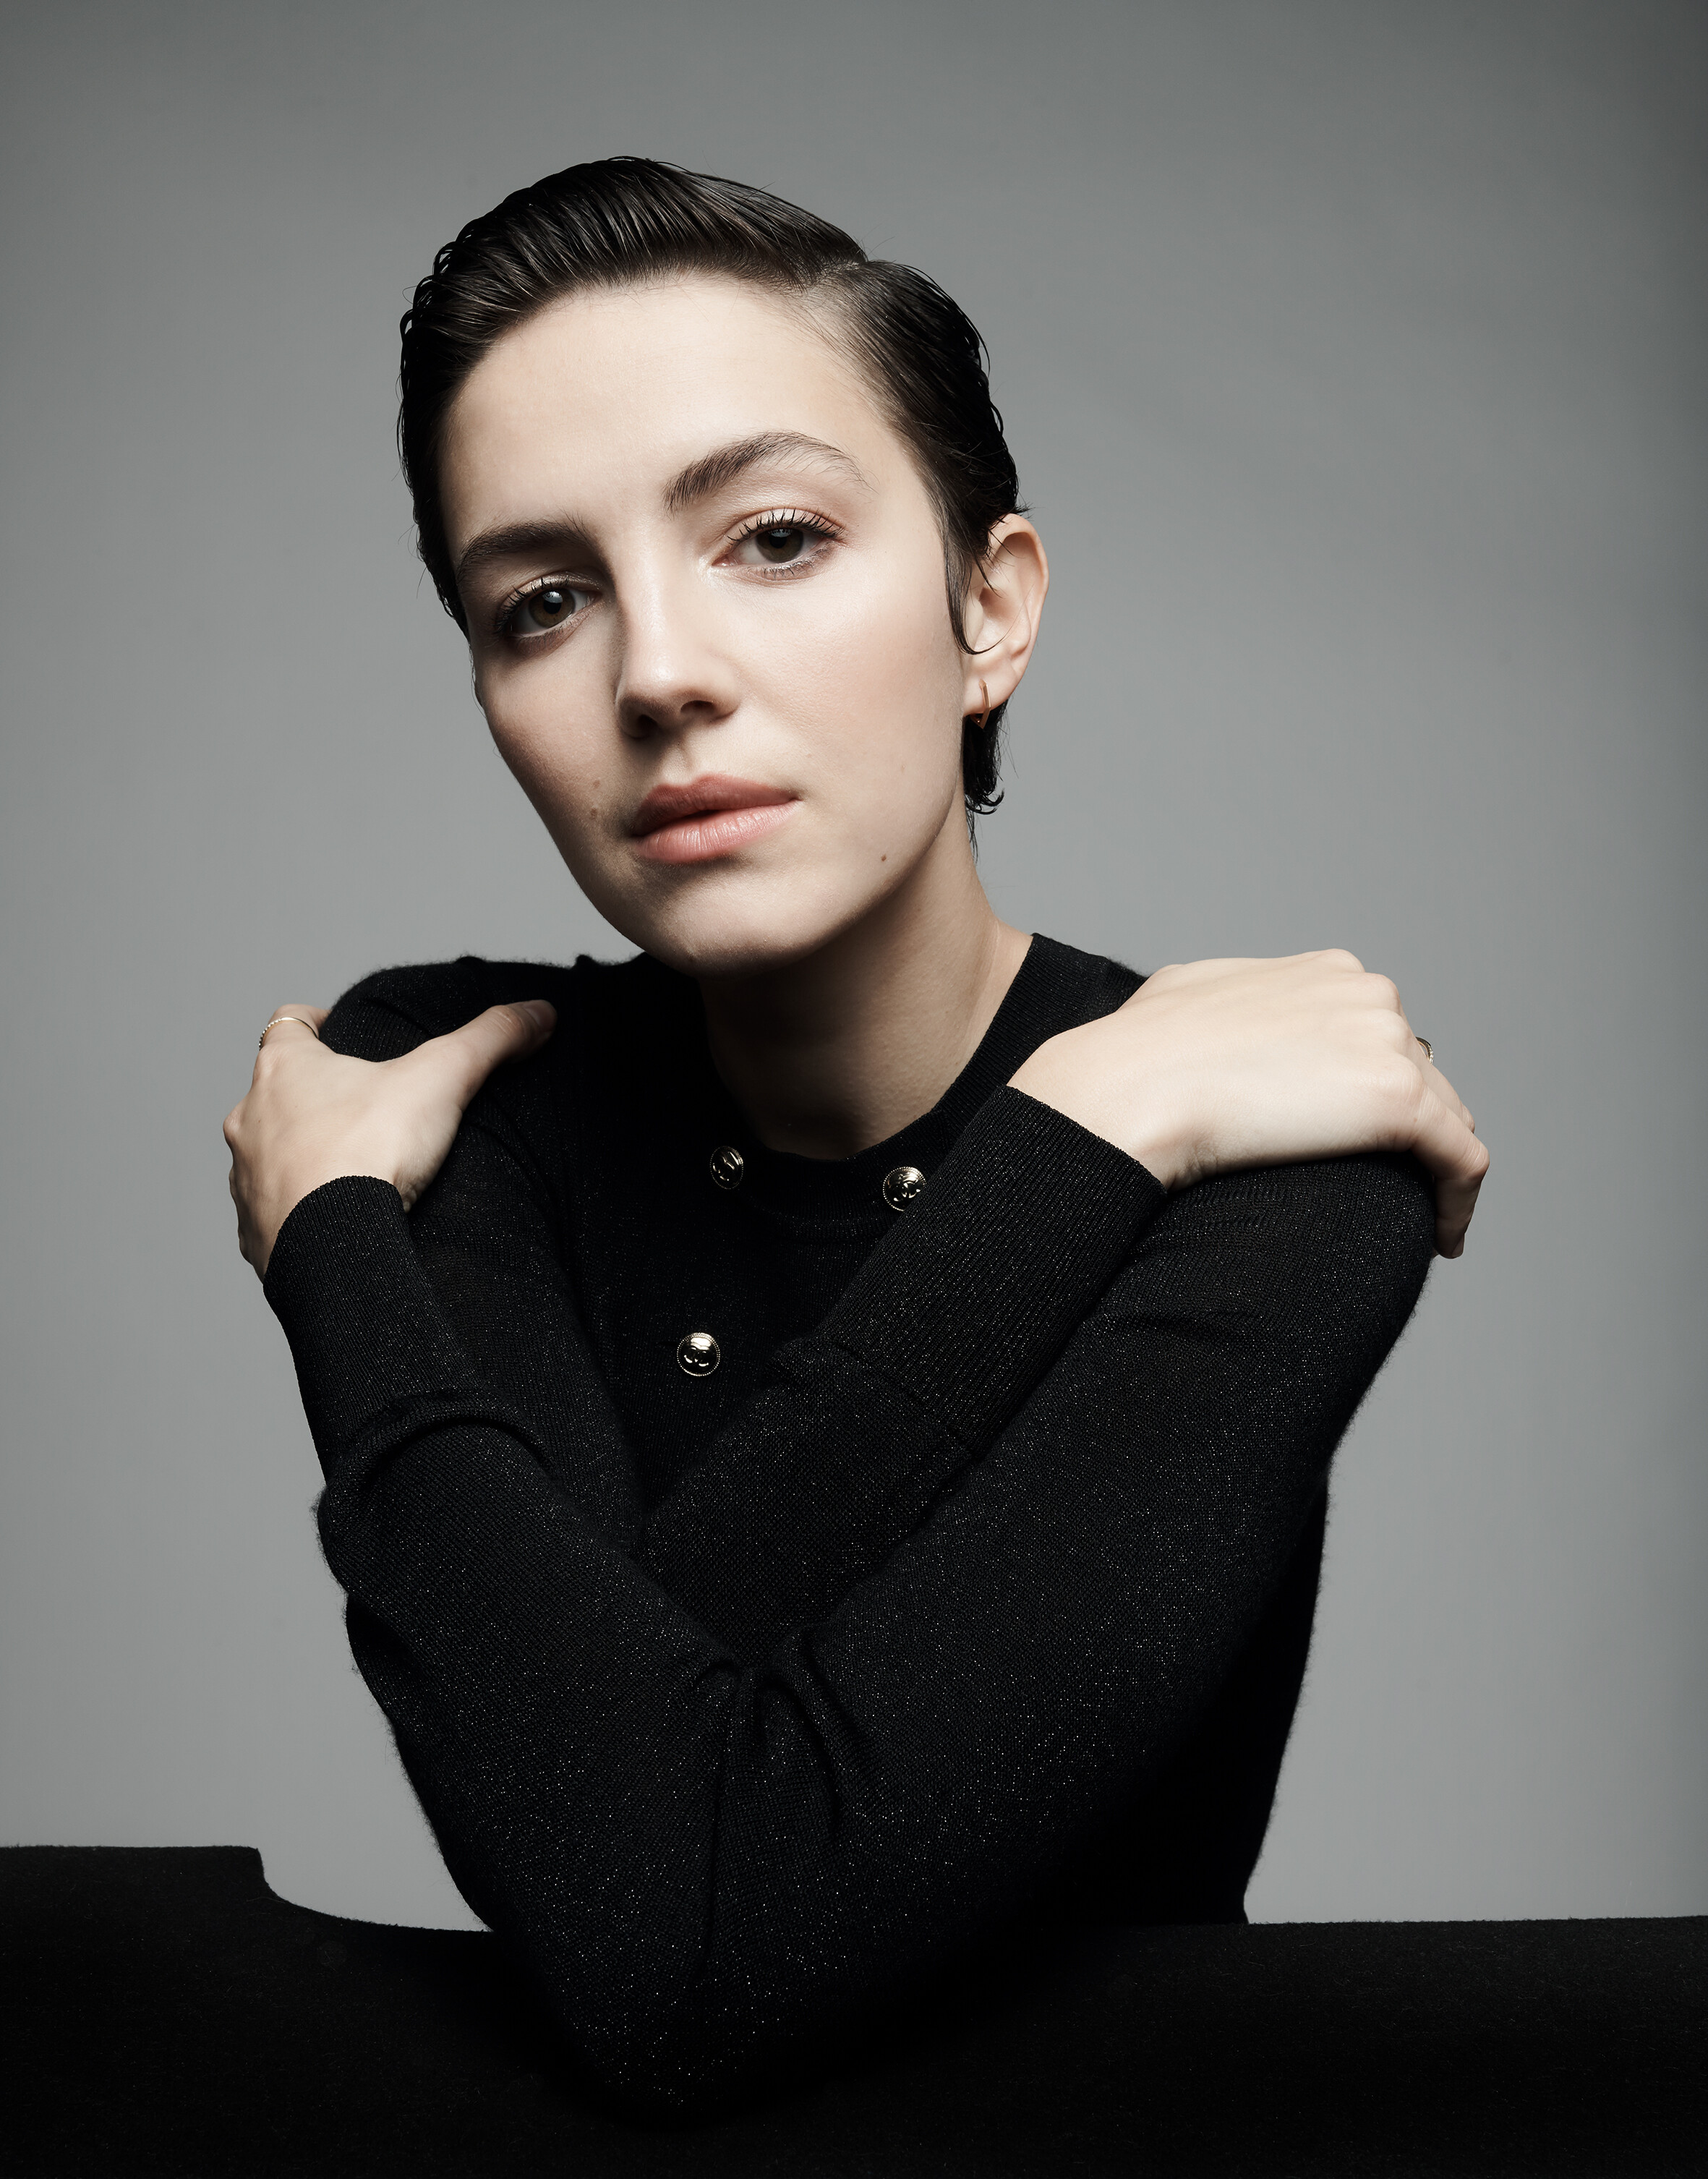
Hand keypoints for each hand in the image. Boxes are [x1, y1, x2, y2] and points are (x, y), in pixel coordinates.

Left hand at [224, 1000, 555, 1277]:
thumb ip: (491, 1037)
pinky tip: (334, 1222)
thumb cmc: (371, 1152)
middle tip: (360, 1107)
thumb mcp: (443, 1079)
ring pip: (266, 1155)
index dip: (314, 1023)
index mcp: (284, 1070)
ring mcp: (244, 1178)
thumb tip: (539, 1012)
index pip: (287, 1026)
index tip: (336, 1029)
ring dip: (297, 1156)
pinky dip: (296, 1213)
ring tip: (349, 1170)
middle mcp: (250, 1119)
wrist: (333, 1247)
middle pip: (274, 1093)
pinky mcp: (252, 1232)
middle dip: (311, 1098)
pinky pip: (269, 1215)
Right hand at [1009, 951, 1486, 1255]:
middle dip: (1411, 1128)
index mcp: (1328, 972)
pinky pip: (1461, 1161)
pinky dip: (1457, 1203)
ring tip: (1419, 1217)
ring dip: (1434, 1168)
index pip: (1381, 1035)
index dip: (1373, 1090)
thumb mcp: (1187, 995)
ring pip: (1447, 1117)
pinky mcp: (1400, 1101)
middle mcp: (1370, 995)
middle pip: (1422, 1073)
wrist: (1132, 1087)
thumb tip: (1212, 1017)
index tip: (1358, 1137)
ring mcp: (1388, 1044)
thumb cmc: (1139, 1051)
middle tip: (1393, 1184)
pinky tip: (1442, 1241)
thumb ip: (1229, 1000)